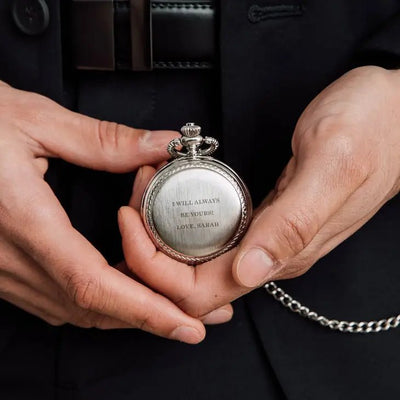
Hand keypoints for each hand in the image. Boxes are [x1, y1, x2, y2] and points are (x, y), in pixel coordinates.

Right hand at [0, 81, 206, 343]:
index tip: (185, 324)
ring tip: (171, 303)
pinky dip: (98, 300)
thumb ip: (104, 140)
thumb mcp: (34, 120)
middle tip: (197, 316)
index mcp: (23, 220)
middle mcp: (10, 256)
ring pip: (75, 309)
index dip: (144, 310)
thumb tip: (160, 145)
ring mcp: (1, 268)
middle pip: (92, 307)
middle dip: (150, 317)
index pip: (93, 284)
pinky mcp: (1, 266)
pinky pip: (56, 298)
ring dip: (127, 310)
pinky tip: (121, 288)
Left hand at [119, 66, 399, 318]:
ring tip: (144, 191)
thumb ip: (294, 222)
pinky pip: (211, 238)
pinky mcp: (265, 218)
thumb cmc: (373, 129)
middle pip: (190, 281)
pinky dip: (180, 221)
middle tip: (133, 198)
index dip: (155, 266)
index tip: (132, 221)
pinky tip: (169, 194)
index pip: (201, 290)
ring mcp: (266, 238)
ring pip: (197, 261)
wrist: (394, 115)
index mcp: (281, 252)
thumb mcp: (332, 162)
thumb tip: (250, 271)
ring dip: (160, 234)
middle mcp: (270, 254)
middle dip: (148, 249)